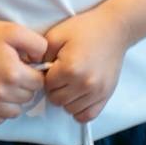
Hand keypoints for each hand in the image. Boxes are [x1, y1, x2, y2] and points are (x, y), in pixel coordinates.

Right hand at [0, 19, 48, 123]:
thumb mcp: (14, 31)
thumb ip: (37, 44)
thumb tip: (42, 61)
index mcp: (13, 73)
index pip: (39, 83)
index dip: (35, 73)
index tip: (26, 66)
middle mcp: (1, 92)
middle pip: (28, 97)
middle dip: (26, 85)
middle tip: (15, 73)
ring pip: (15, 112)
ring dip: (15, 100)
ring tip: (7, 85)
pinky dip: (1, 110)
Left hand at [42, 7, 131, 124]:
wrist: (114, 29)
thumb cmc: (85, 29)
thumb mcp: (56, 35)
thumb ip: (40, 54)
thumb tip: (31, 70)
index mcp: (70, 68)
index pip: (46, 86)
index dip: (46, 77)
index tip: (52, 68)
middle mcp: (84, 83)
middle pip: (57, 100)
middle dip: (55, 89)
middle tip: (61, 76)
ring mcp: (97, 91)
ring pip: (70, 109)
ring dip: (66, 100)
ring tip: (70, 84)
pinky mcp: (106, 95)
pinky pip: (88, 115)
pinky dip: (80, 110)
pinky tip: (79, 97)